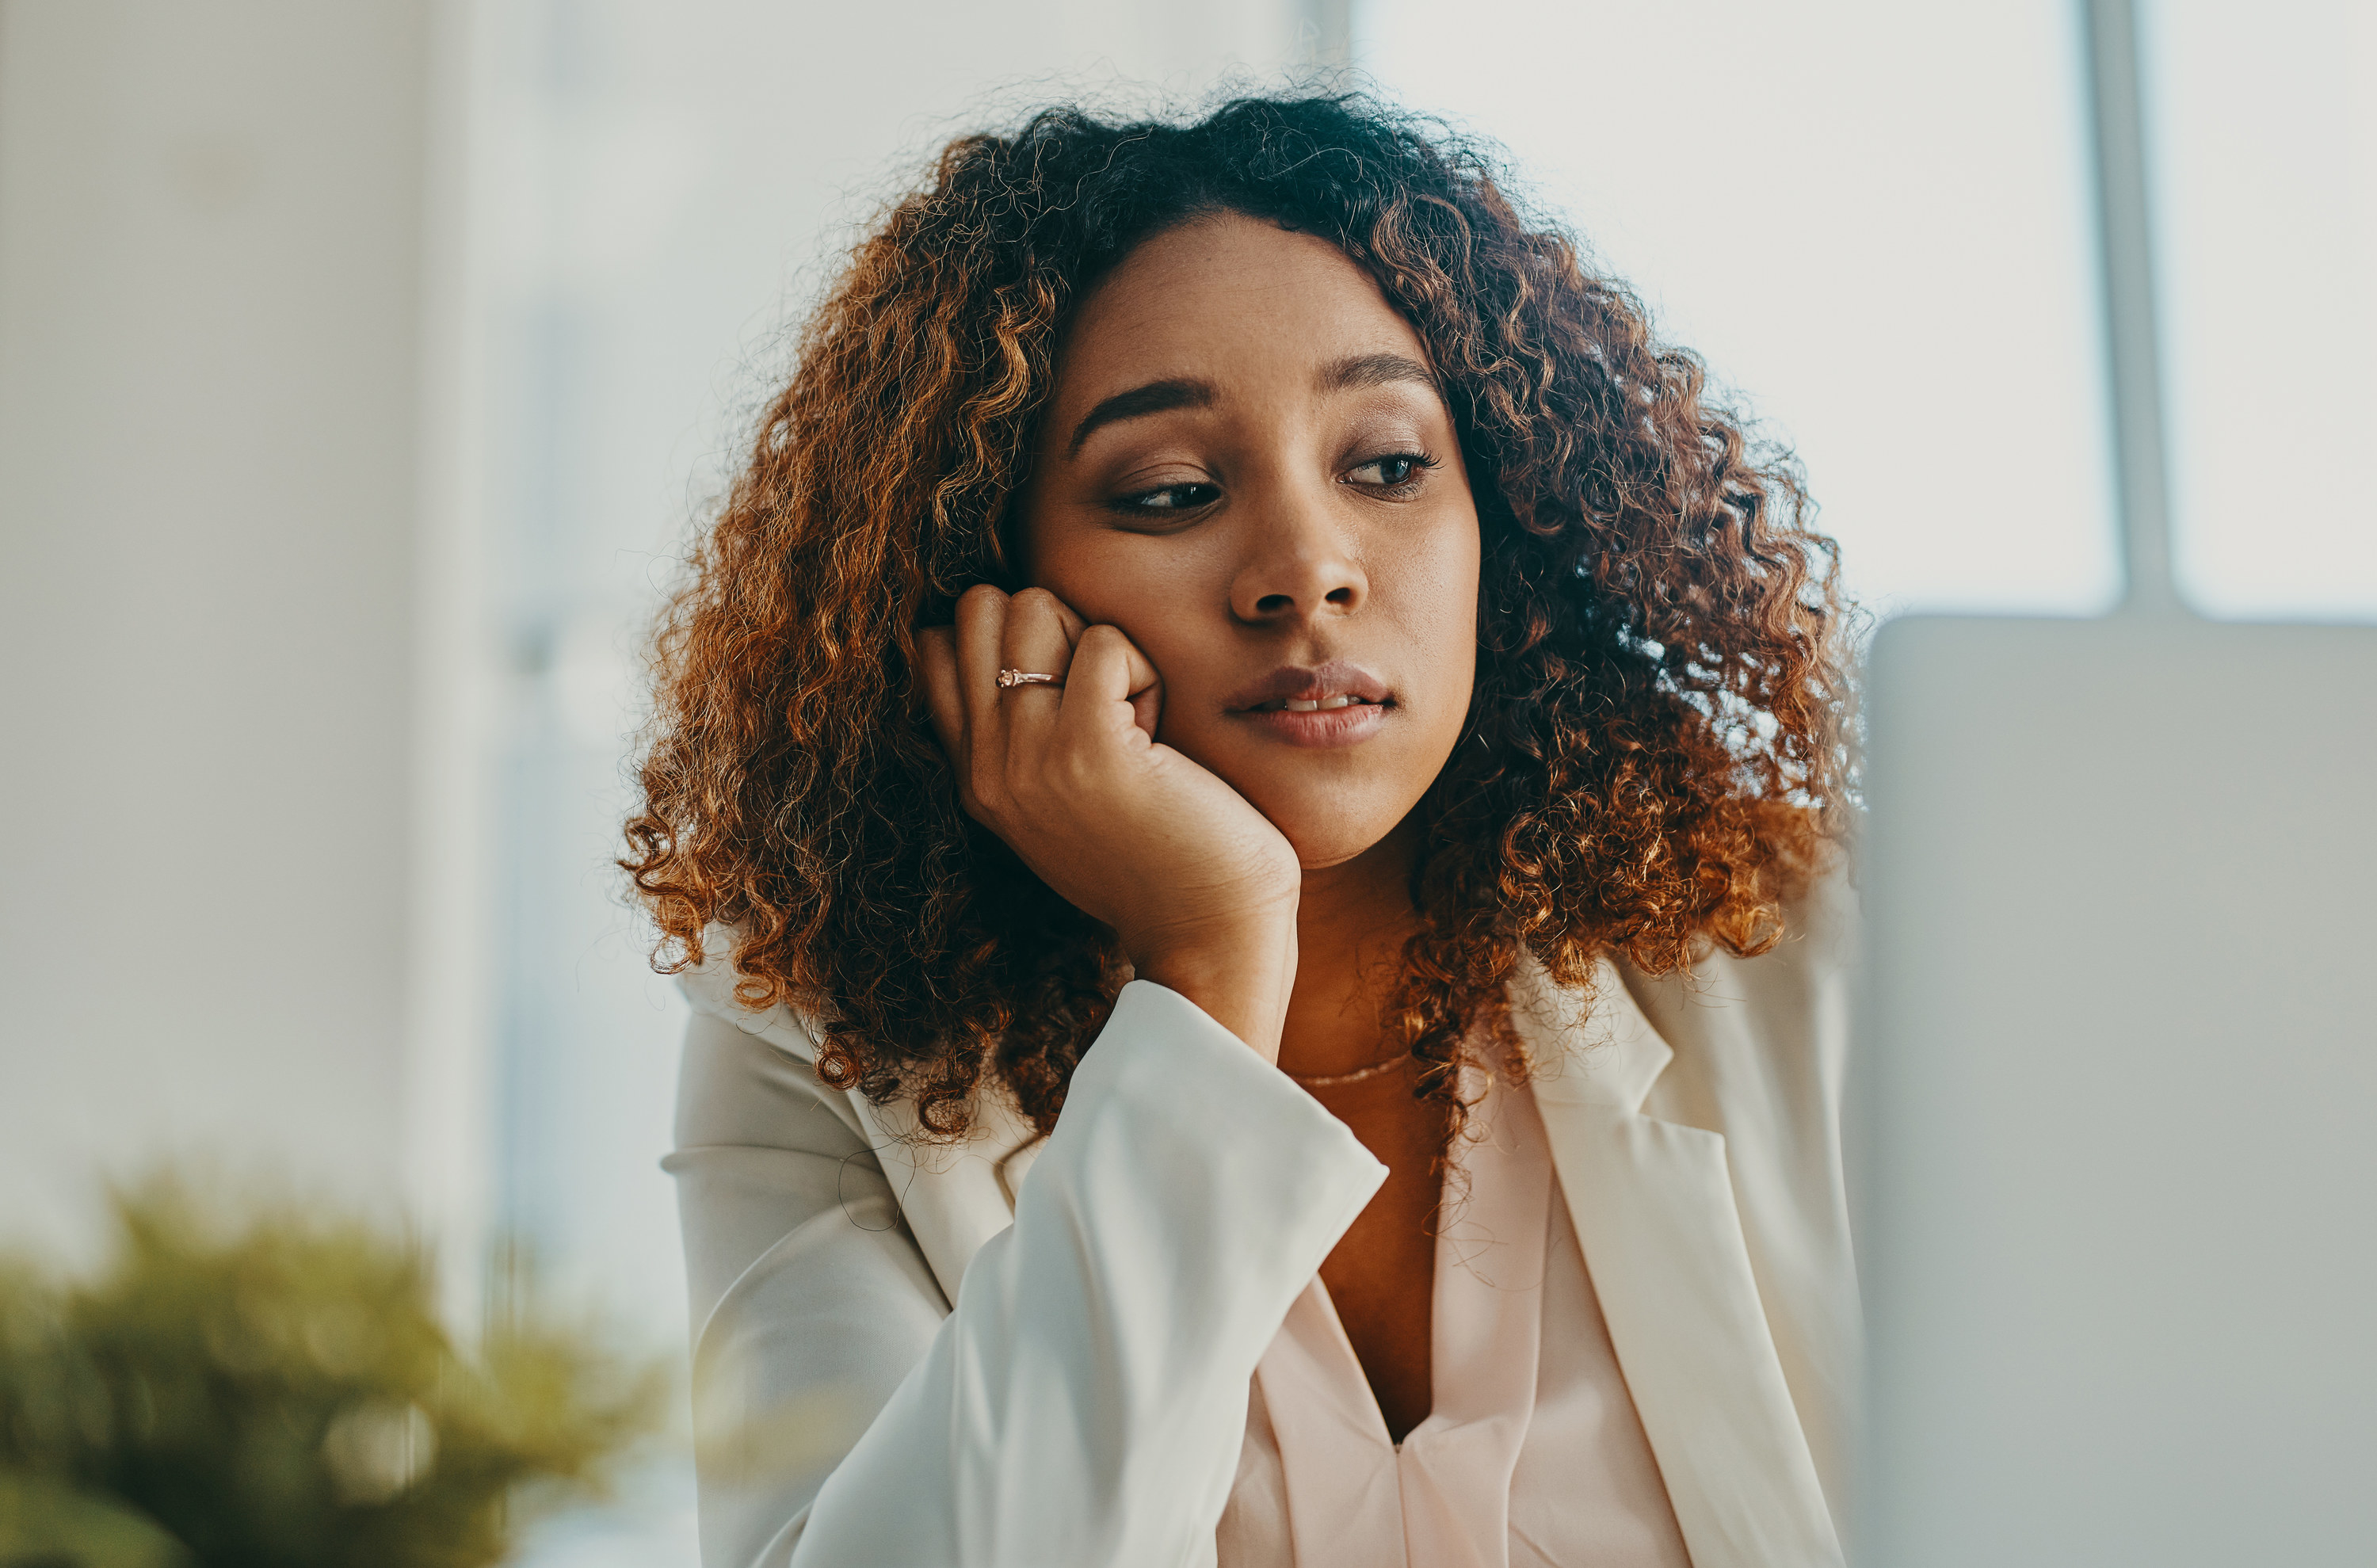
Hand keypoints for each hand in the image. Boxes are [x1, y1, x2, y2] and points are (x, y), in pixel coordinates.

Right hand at [918, 586, 1298, 1057]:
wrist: (1209, 937)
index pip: (931, 648)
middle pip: (980, 608)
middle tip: (1102, 698)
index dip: (1005, 635)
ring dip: (1100, 646)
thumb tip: (1017, 629)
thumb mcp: (1063, 802)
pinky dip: (1145, 670)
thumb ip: (1023, 737)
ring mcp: (1029, 758)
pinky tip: (1159, 737)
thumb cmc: (1163, 860)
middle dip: (1053, 625)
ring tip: (1132, 720)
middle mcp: (987, 768)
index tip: (1064, 689)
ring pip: (1034, 608)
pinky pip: (1106, 641)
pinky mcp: (1088, 749)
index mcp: (975, 777)